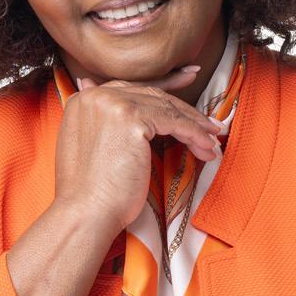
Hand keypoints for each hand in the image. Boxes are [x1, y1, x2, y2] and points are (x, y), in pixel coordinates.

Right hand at [54, 65, 225, 232]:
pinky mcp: (131, 119)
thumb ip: (104, 123)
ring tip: (211, 140)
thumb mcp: (92, 148)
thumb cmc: (91, 193)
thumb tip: (111, 103)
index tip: (188, 81)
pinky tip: (206, 147)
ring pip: (166, 108)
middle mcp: (96, 96)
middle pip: (151, 96)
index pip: (132, 88)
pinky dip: (194, 134)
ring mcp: (112, 104)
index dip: (165, 86)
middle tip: (208, 122)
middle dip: (184, 110)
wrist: (84, 214)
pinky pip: (174, 122)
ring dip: (194, 125)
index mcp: (84, 99)